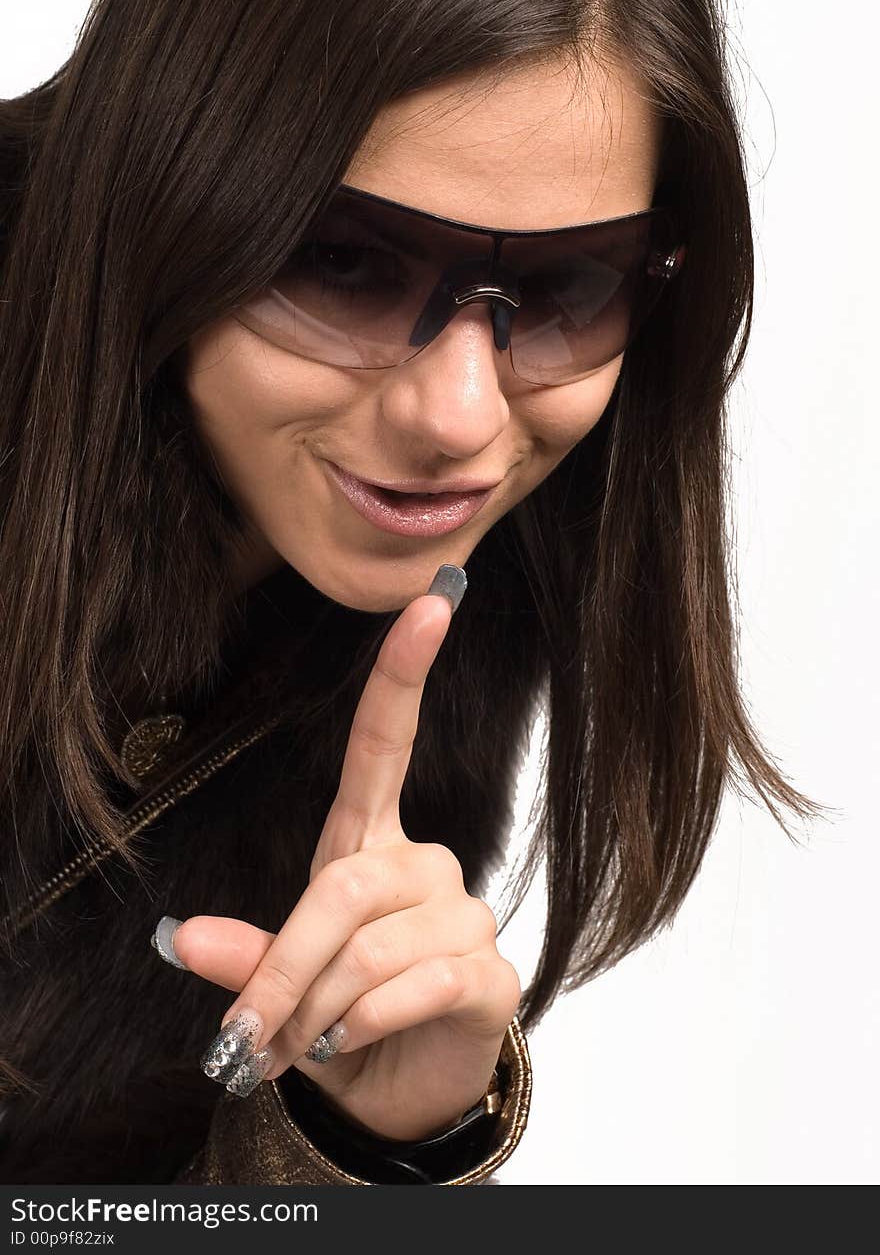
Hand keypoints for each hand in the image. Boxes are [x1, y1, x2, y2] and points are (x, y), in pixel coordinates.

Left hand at [167, 571, 521, 1141]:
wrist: (398, 1089)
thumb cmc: (337, 1016)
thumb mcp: (278, 983)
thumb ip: (243, 955)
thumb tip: (179, 937)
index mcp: (371, 843)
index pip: (387, 744)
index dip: (403, 674)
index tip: (430, 604)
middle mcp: (425, 865)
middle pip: (344, 885)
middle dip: (283, 965)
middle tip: (247, 1035)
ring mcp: (464, 916)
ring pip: (370, 947)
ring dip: (315, 1010)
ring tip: (300, 1045)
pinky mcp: (491, 974)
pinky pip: (416, 985)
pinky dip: (363, 1024)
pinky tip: (348, 1043)